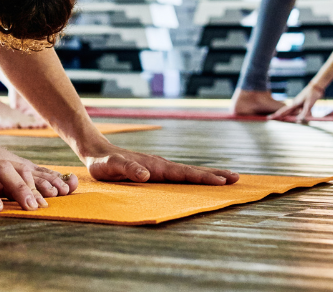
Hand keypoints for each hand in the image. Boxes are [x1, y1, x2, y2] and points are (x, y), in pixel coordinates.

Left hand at [82, 144, 238, 184]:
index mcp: (155, 166)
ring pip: (188, 172)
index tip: (222, 182)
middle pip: (192, 171)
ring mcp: (160, 166)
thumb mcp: (111, 167)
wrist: (96, 150)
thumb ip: (127, 169)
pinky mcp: (156, 170)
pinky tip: (200, 181)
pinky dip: (195, 177)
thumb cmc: (102, 162)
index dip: (203, 178)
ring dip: (208, 175)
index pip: (184, 173)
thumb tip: (147, 175)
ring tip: (227, 179)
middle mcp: (161, 165)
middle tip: (237, 178)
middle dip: (214, 175)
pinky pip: (180, 174)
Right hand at [270, 82, 324, 122]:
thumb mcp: (309, 104)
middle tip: (269, 118)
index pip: (283, 111)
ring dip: (286, 116)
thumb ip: (304, 112)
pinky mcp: (303, 105)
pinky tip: (299, 118)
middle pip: (285, 112)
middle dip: (278, 115)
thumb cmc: (312, 94)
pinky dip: (298, 115)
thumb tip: (299, 120)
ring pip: (291, 112)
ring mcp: (298, 105)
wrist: (316, 87)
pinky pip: (299, 112)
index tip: (269, 117)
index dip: (276, 115)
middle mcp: (295, 105)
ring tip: (280, 118)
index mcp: (294, 104)